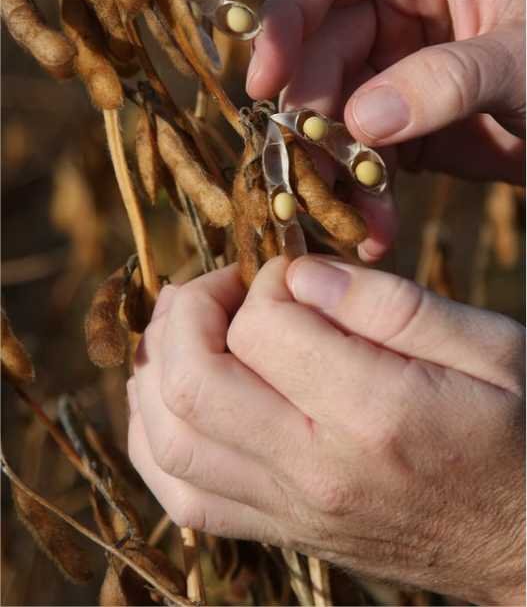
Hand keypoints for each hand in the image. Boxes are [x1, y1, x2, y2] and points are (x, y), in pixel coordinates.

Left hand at [128, 257, 524, 604]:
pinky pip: (183, 493)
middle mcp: (315, 471)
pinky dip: (157, 436)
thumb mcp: (489, 347)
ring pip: (168, 441)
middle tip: (218, 287)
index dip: (262, 282)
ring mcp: (290, 509)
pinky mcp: (281, 529)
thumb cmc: (519, 433)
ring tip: (185, 327)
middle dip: (186, 315)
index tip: (291, 272)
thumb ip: (390, 305)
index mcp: (374, 414)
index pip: (260, 330)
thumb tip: (299, 273)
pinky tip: (175, 397)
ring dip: (158, 369)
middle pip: (190, 384)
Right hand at [246, 0, 524, 260]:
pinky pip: (355, 150)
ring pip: (327, 109)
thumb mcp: (523, 62)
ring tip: (351, 217)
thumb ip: (447, 81)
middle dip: (311, 116)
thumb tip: (357, 121)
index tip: (265, 82)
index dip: (284, 20)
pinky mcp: (392, 114)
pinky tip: (374, 228)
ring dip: (332, 167)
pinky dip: (360, 191)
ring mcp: (388, 60)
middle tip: (312, 172)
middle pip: (316, 51)